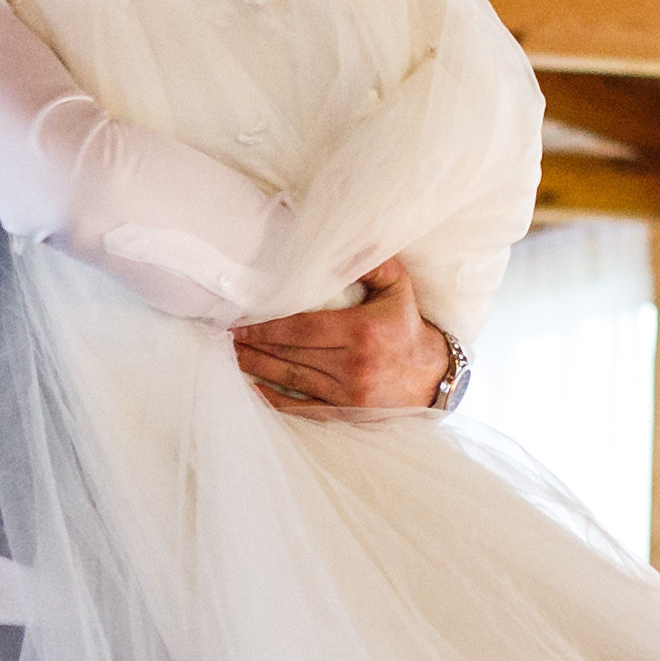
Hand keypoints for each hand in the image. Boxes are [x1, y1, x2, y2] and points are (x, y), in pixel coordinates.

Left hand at [232, 258, 448, 423]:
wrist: (434, 378)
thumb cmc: (409, 327)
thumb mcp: (398, 287)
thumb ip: (371, 263)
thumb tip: (341, 247)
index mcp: (362, 332)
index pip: (301, 328)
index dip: (266, 327)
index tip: (239, 322)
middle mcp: (353, 365)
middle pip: (290, 353)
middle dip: (254, 344)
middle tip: (224, 336)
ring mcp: (348, 393)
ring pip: (291, 379)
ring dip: (256, 368)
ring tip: (230, 356)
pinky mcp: (345, 413)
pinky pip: (302, 409)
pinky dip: (274, 401)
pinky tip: (252, 391)